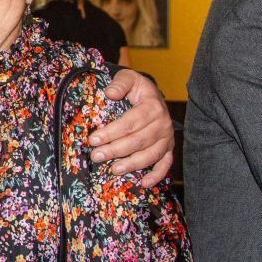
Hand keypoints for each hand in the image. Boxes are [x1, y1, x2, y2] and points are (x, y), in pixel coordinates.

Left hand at [89, 68, 173, 187]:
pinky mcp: (168, 148)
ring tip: (113, 170)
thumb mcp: (128, 78)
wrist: (152, 95)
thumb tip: (111, 93)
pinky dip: (156, 175)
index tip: (93, 139)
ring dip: (132, 164)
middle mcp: (163, 123)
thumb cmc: (136, 88)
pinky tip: (143, 183)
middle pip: (138, 141)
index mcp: (152, 106)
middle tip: (96, 156)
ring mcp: (167, 138)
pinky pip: (165, 164)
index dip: (111, 132)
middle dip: (115, 150)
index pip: (130, 123)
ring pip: (151, 155)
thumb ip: (120, 83)